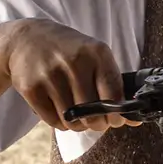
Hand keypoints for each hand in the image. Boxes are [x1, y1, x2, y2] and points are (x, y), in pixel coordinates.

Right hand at [4, 20, 133, 131]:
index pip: (114, 94)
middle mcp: (75, 63)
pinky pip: (53, 121)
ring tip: (75, 113)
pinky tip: (59, 109)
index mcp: (97, 53)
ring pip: (73, 121)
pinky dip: (59, 122)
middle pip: (93, 114)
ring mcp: (51, 75)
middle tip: (94, 119)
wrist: (27, 39)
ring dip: (77, 124)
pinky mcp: (32, 88)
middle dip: (97, 123)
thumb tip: (135, 121)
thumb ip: (114, 86)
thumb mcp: (93, 57)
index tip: (115, 120)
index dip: (117, 115)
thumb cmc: (68, 52)